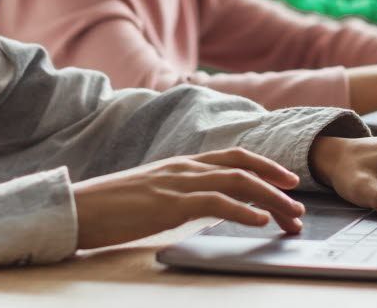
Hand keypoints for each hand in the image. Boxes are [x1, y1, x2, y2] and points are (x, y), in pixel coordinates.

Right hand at [72, 148, 304, 248]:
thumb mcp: (153, 193)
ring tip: (290, 218)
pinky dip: (244, 210)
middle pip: (244, 168)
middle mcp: (185, 167)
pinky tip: (260, 221)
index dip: (265, 165)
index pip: (233, 156)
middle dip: (277, 185)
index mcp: (182, 163)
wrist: (78, 208)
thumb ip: (180, 193)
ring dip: (271, 200)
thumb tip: (205, 205)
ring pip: (238, 182)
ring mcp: (178, 182)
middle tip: (299, 206)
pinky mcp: (170, 203)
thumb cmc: (112, 207)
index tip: (288, 181)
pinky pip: (216, 202)